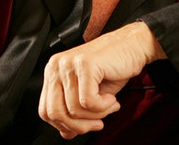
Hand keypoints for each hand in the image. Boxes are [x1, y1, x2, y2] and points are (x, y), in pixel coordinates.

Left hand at [38, 22, 166, 138]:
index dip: (64, 126)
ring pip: (74, 110)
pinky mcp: (85, 64)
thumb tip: (66, 132)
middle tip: (98, 123)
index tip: (83, 126)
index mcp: (53, 72)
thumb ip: (74, 112)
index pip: (45, 111)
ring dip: (97, 115)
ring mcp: (69, 63)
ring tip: (109, 105)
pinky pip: (88, 102)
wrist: (133, 46)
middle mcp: (57, 66)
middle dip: (79, 126)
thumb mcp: (90, 94)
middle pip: (55, 113)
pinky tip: (111, 99)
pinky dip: (103, 107)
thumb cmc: (113, 67)